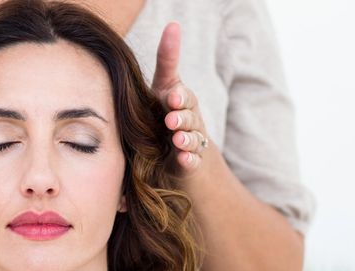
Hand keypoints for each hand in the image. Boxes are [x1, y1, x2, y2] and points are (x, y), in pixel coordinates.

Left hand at [152, 22, 211, 173]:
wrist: (176, 153)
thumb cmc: (163, 114)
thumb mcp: (161, 87)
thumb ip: (166, 60)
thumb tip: (172, 25)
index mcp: (180, 101)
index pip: (181, 93)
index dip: (179, 96)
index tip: (171, 96)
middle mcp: (188, 119)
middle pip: (189, 115)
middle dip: (182, 115)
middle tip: (171, 116)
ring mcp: (191, 141)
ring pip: (192, 138)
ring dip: (185, 138)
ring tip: (177, 139)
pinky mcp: (189, 161)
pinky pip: (192, 160)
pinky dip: (188, 160)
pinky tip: (183, 159)